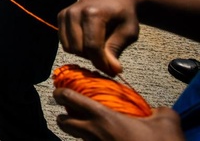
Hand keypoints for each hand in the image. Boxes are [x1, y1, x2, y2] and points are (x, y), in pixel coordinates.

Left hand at [54, 88, 183, 140]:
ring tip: (90, 127)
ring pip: (75, 138)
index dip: (61, 92)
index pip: (70, 99)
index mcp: (104, 117)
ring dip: (77, 131)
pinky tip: (105, 140)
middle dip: (63, 116)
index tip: (60, 91)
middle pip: (63, 122)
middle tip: (71, 112)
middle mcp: (94, 134)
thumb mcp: (167, 122)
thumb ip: (158, 111)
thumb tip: (156, 111)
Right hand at [57, 0, 141, 75]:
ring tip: (98, 47)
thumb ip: (116, 49)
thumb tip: (112, 70)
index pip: (92, 47)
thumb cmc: (124, 15)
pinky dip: (76, 47)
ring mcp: (65, 13)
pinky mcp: (61, 16)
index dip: (102, 63)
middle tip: (108, 57)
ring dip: (84, 53)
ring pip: (69, 48)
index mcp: (93, 13)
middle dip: (94, 58)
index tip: (114, 72)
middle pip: (79, 49)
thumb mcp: (128, 32)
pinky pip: (64, 43)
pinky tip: (88, 41)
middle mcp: (75, 12)